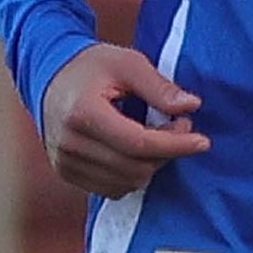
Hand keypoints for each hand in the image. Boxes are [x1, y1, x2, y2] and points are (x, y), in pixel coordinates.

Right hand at [39, 43, 205, 199]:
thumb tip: (191, 106)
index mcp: (82, 114)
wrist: (50, 77)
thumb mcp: (129, 63)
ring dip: (152, 165)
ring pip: (126, 183)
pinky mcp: (66, 173)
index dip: (175, 145)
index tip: (203, 140)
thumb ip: (160, 87)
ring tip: (158, 135)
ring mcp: (64, 162)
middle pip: (134, 167)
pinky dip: (133, 175)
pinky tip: (139, 150)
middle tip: (179, 126)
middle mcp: (69, 144)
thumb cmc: (93, 66)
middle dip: (167, 152)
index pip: (138, 144)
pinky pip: (111, 189)